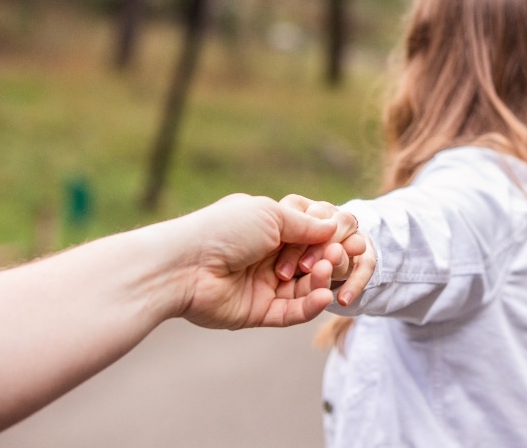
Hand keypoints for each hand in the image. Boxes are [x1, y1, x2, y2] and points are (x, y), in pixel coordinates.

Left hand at [174, 194, 339, 328]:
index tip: (341, 239)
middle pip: (311, 262)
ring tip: (326, 273)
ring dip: (320, 281)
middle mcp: (267, 257)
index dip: (326, 238)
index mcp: (268, 229)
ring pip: (304, 288)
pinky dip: (310, 305)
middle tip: (334, 257)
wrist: (185, 265)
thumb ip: (305, 223)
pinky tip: (324, 297)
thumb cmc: (224, 231)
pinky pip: (291, 312)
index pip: (308, 235)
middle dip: (326, 259)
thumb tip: (333, 226)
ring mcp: (263, 285)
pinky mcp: (258, 311)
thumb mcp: (271, 215)